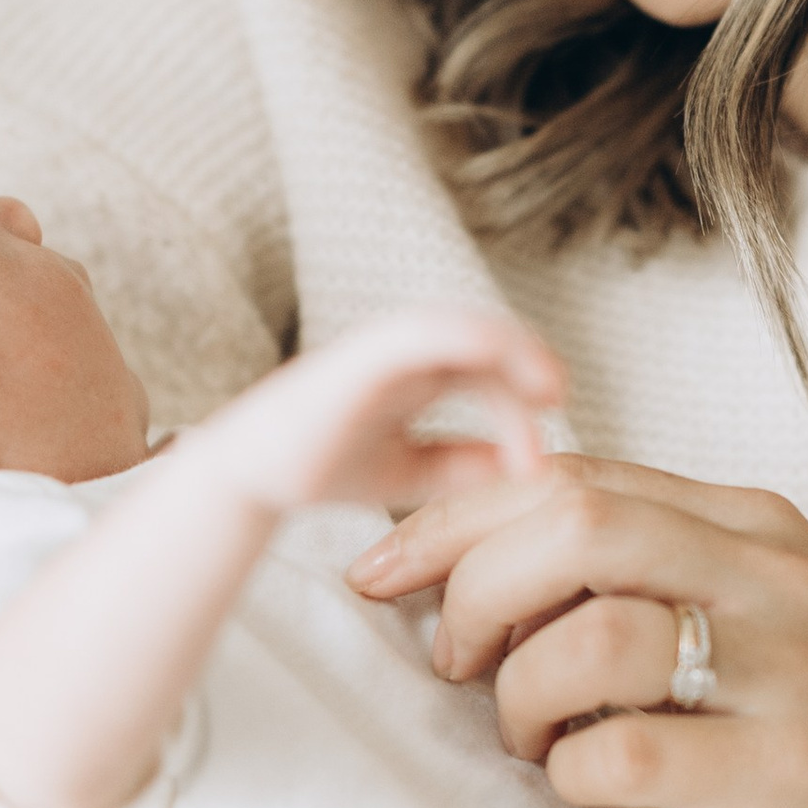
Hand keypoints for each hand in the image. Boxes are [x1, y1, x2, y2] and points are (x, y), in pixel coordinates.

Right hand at [191, 308, 566, 519]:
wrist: (248, 479)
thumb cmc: (318, 467)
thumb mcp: (407, 471)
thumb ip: (459, 464)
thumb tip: (522, 466)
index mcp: (414, 377)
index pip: (482, 373)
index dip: (518, 399)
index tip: (545, 451)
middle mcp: (401, 355)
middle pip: (480, 344)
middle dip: (526, 362)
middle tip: (560, 396)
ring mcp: (381, 349)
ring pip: (461, 328)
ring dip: (510, 350)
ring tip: (546, 388)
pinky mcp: (362, 354)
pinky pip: (424, 332)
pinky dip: (469, 342)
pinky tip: (497, 370)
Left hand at [350, 456, 807, 807]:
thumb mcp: (776, 615)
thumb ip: (663, 572)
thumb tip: (493, 563)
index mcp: (755, 526)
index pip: (573, 474)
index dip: (454, 514)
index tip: (381, 568)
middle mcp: (774, 576)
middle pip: (570, 523)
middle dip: (470, 589)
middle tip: (445, 663)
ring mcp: (794, 671)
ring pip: (590, 635)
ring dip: (518, 695)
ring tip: (526, 741)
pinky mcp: (799, 772)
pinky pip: (633, 756)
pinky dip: (575, 775)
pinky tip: (585, 790)